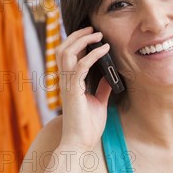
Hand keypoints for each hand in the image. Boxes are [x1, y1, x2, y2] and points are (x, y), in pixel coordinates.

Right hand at [55, 26, 112, 150]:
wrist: (80, 143)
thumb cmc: (88, 126)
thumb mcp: (99, 102)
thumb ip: (102, 87)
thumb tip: (109, 75)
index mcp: (68, 82)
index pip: (67, 55)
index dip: (76, 41)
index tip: (91, 34)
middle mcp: (64, 81)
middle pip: (63, 48)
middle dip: (77, 35)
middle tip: (93, 28)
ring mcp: (66, 85)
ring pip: (66, 53)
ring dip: (82, 40)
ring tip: (97, 34)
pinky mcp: (73, 91)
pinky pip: (80, 66)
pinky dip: (92, 55)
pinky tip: (104, 50)